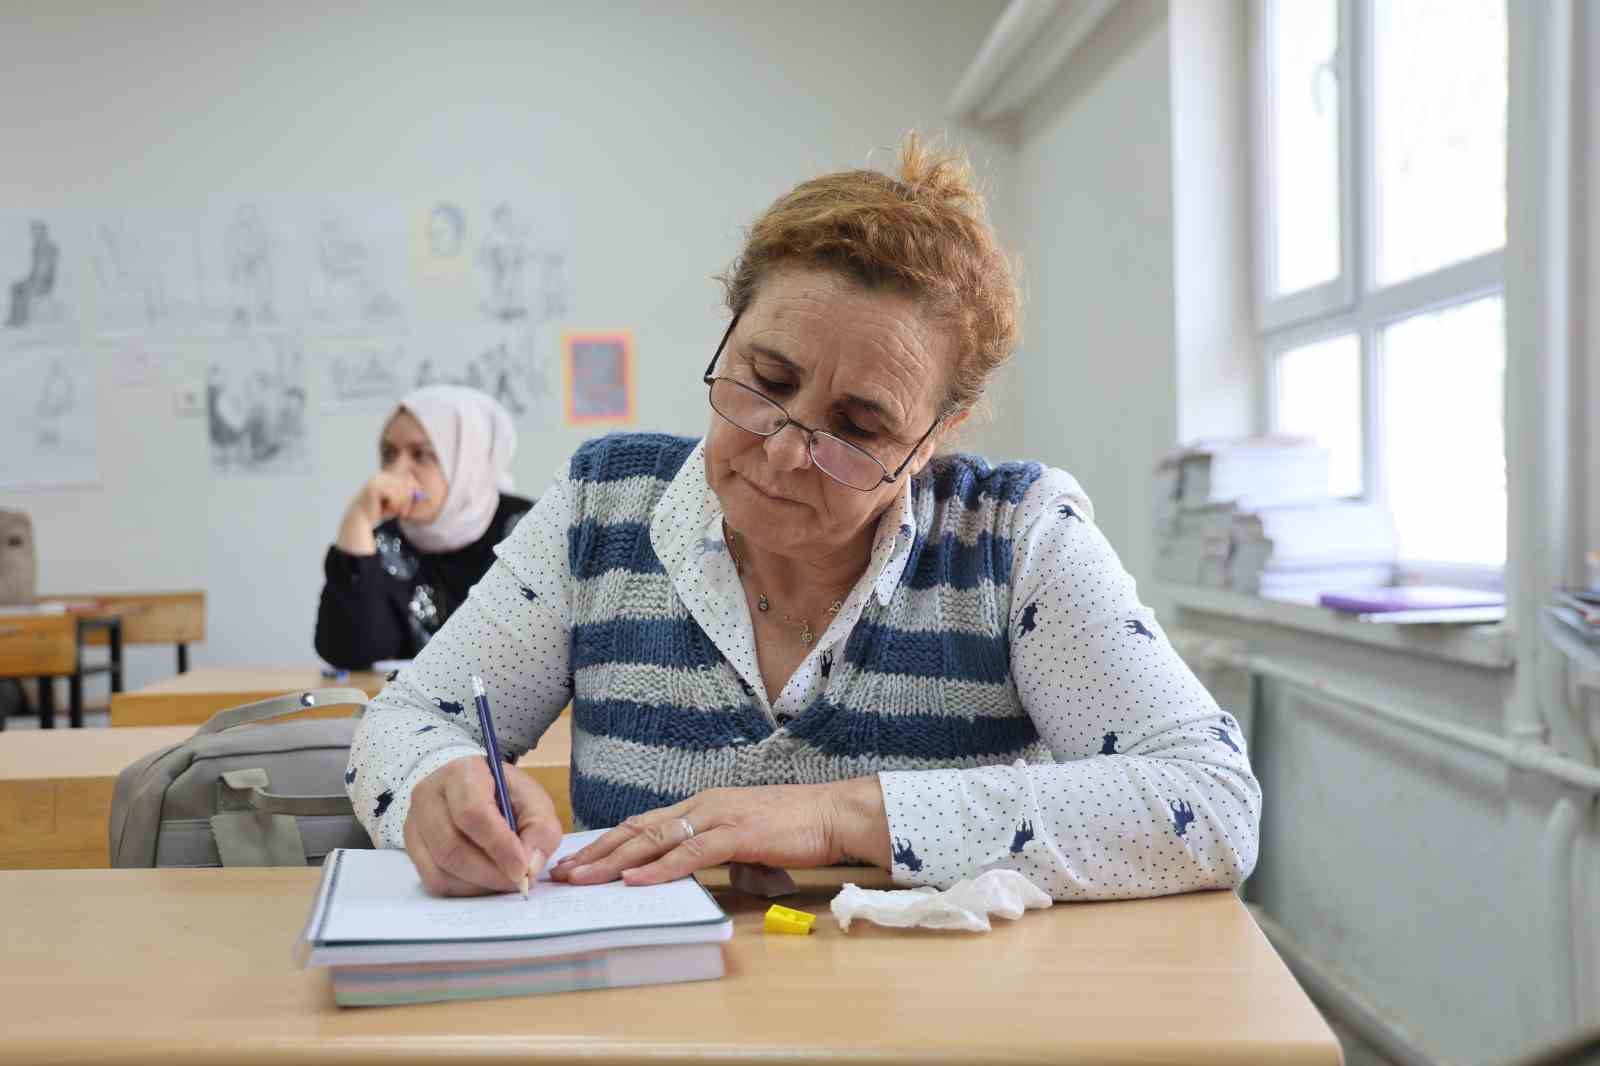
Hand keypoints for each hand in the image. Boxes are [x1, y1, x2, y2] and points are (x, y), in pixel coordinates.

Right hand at [335, 472, 425, 553]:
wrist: (360, 519)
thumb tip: (423, 494)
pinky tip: (388, 511)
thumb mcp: (397, 503)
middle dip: (409, 499)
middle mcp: (381, 476)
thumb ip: (407, 496)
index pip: (408, 477)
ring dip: (402, 505)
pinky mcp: (374, 488)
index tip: (419, 499)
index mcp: (386, 476)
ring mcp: (377, 480)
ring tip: (397, 513)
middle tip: (405, 513)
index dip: (416, 488)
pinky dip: (394, 506)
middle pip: (407, 483)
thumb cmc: (379, 511)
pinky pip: (394, 496)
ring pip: (402, 491)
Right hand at [403, 755, 563, 896]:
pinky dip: (463, 889)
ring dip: (477, 885)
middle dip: (490, 873)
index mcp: (462, 773)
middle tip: (517, 882)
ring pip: (439, 869)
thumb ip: (541, 830)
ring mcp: (414, 823)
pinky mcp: (412, 847)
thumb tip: (530, 867)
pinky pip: (433, 880)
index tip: (522, 869)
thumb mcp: (533, 800)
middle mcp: (429, 796)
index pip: (472, 813)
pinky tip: (483, 881)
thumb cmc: (503, 793)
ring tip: (503, 880)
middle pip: (451, 847)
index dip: (498, 846)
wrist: (468, 786)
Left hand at [549, 777, 890, 886]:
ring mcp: (719, 816)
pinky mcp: (738, 833)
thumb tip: (716, 881)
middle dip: (597, 852)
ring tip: (585, 877)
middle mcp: (703, 805)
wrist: (834, 813)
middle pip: (638, 828)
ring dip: (616, 861)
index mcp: (702, 805)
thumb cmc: (797, 829)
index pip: (643, 823)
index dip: (607, 842)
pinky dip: (660, 868)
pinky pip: (691, 852)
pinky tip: (636, 880)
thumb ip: (724, 857)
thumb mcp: (749, 843)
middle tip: (563, 872)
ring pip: (655, 838)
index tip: (577, 861)